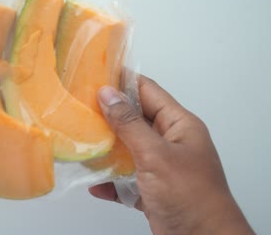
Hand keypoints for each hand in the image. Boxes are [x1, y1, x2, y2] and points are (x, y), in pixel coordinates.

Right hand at [90, 76, 253, 233]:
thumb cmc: (189, 196)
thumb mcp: (155, 154)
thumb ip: (129, 124)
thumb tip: (107, 94)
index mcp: (179, 126)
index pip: (149, 92)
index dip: (123, 81)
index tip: (97, 75)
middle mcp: (170, 143)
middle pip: (135, 121)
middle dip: (109, 116)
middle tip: (80, 108)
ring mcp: (161, 167)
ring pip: (128, 150)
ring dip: (107, 150)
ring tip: (83, 144)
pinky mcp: (153, 190)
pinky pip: (127, 180)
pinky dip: (112, 182)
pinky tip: (96, 184)